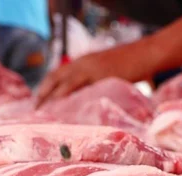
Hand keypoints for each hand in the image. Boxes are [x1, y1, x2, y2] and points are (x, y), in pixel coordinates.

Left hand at [36, 39, 157, 106]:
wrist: (146, 54)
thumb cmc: (130, 65)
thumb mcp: (105, 70)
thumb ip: (93, 82)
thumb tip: (83, 100)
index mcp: (82, 62)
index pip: (56, 74)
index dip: (45, 87)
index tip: (37, 101)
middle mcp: (83, 64)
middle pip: (55, 78)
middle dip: (43, 94)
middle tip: (35, 110)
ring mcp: (92, 70)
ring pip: (66, 85)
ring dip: (54, 100)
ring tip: (45, 115)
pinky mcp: (102, 78)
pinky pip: (83, 91)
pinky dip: (73, 102)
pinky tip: (67, 114)